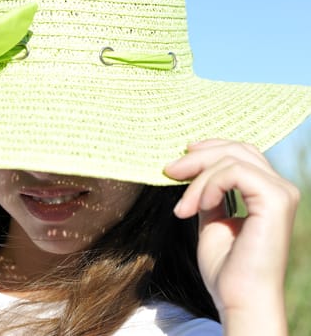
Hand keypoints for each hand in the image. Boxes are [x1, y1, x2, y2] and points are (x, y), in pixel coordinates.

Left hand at [164, 139, 299, 335]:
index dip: (207, 150)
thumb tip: (192, 173)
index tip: (177, 163)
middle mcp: (279, 188)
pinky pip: (234, 172)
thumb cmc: (226, 268)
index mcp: (267, 193)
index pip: (240, 154)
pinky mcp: (275, 201)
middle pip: (236, 149)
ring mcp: (280, 193)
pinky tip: (196, 207)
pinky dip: (209, 186)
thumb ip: (209, 196)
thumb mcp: (212, 222)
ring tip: (182, 208)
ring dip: (198, 179)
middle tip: (168, 171)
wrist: (239, 300)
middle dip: (197, 157)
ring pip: (232, 158)